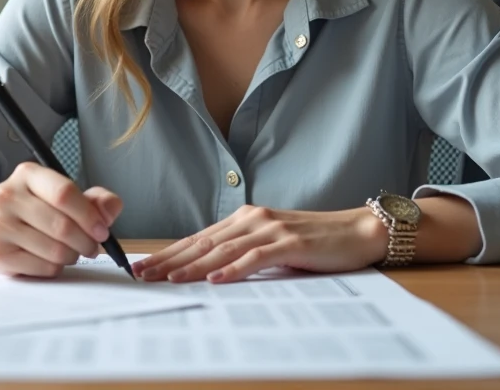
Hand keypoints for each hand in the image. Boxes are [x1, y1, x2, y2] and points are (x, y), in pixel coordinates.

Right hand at [0, 162, 122, 278]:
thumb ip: (95, 200)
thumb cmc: (38, 208)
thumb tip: (111, 210)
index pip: (64, 193)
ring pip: (54, 250)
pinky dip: (56, 267)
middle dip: (86, 241)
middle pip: (61, 225)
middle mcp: (8, 196)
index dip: (89, 215)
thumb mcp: (64, 195)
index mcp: (27, 174)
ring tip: (72, 251)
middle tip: (93, 247)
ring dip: (73, 256)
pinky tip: (52, 259)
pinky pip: (43, 268)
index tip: (102, 230)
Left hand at [132, 205, 387, 283]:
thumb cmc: (314, 242)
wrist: (356, 232)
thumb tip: (208, 270)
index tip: (144, 266)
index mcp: (244, 219)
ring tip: (169, 278)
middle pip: (203, 242)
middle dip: (170, 259)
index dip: (169, 252)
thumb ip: (243, 251)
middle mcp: (252, 220)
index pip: (198, 238)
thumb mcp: (272, 244)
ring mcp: (270, 230)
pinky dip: (234, 269)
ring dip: (194, 265)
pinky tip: (216, 279)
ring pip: (223, 250)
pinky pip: (256, 258)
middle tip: (142, 273)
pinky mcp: (290, 243)